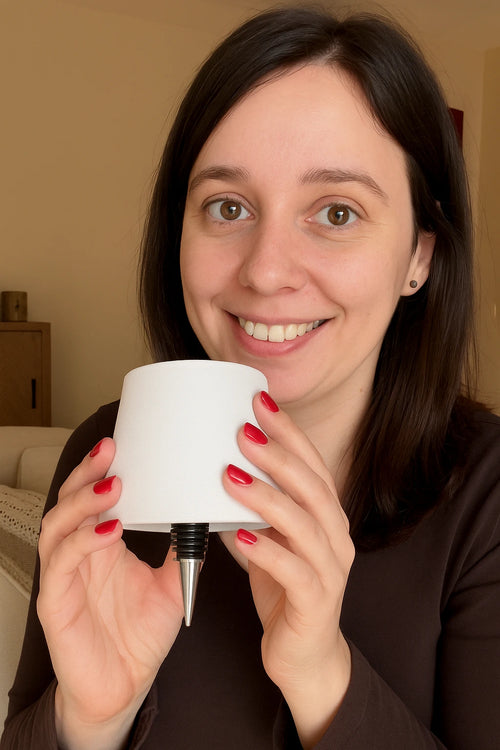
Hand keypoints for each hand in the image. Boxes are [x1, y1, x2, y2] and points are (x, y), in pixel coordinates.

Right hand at [37, 438, 183, 748]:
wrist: (124, 687)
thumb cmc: (139, 636)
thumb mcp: (171, 583)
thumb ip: (183, 550)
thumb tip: (207, 515)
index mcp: (100, 545)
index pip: (92, 495)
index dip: (101, 468)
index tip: (124, 441)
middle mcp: (77, 555)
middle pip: (68, 501)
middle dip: (87, 472)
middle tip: (112, 449)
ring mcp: (63, 578)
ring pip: (58, 527)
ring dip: (84, 502)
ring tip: (113, 484)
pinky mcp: (56, 605)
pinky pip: (61, 566)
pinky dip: (83, 543)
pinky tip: (109, 529)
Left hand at [222, 393, 354, 747]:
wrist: (304, 655)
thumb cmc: (285, 589)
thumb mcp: (267, 540)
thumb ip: (248, 510)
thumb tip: (210, 472)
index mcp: (326, 516)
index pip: (311, 463)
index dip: (288, 432)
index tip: (260, 402)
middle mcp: (336, 536)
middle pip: (312, 486)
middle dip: (277, 455)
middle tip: (243, 431)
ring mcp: (331, 570)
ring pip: (305, 524)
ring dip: (268, 497)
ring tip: (232, 476)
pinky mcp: (317, 602)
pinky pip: (294, 572)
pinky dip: (268, 551)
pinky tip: (239, 535)